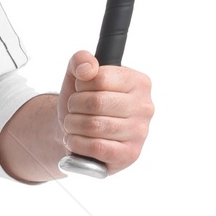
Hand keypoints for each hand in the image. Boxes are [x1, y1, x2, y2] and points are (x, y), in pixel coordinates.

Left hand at [58, 50, 153, 172]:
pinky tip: (74, 140)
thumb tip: (88, 68)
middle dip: (74, 106)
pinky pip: (96, 147)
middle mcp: (145, 106)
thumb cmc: (83, 102)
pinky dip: (76, 143)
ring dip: (72, 125)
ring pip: (94, 126)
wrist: (78, 133)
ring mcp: (140, 132)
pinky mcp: (130, 154)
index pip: (101, 78)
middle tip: (72, 110)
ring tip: (71, 125)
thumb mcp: (78, 76)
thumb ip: (80, 60)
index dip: (81, 85)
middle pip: (96, 102)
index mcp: (139, 82)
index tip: (80, 90)